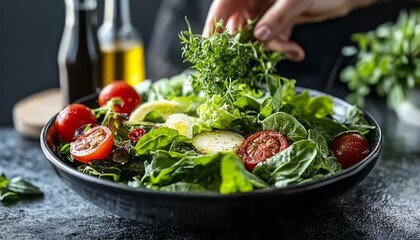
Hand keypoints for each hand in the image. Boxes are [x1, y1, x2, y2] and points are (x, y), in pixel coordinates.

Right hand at [203, 0, 377, 61]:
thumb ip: (277, 17)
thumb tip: (258, 36)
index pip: (223, 5)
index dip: (215, 24)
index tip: (211, 46)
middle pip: (239, 24)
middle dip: (251, 43)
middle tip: (261, 52)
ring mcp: (266, 10)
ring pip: (256, 36)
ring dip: (272, 48)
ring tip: (291, 50)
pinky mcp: (278, 21)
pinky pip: (272, 39)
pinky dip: (283, 48)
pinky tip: (296, 51)